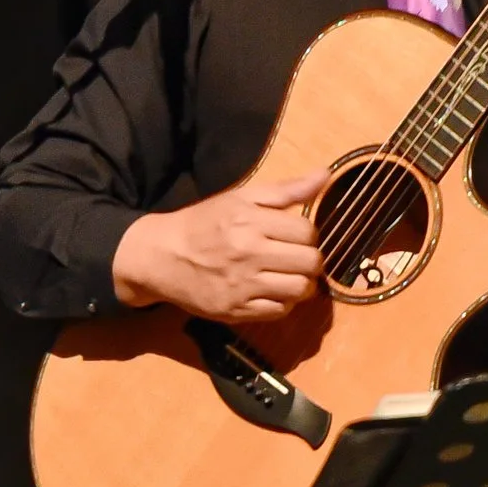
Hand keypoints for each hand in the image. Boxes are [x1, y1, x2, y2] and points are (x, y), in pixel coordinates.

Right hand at [111, 171, 327, 321]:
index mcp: (251, 221)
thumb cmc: (204, 223)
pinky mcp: (236, 311)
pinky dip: (283, 303)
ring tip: (289, 276)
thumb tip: (324, 175)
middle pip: (310, 262)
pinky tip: (272, 292)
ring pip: (299, 290)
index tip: (296, 237)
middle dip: (311, 261)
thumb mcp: (241, 198)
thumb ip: (285, 190)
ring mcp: (243, 285)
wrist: (162, 256)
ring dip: (302, 284)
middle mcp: (249, 253)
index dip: (308, 235)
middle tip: (298, 259)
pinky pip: (279, 311)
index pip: (307, 232)